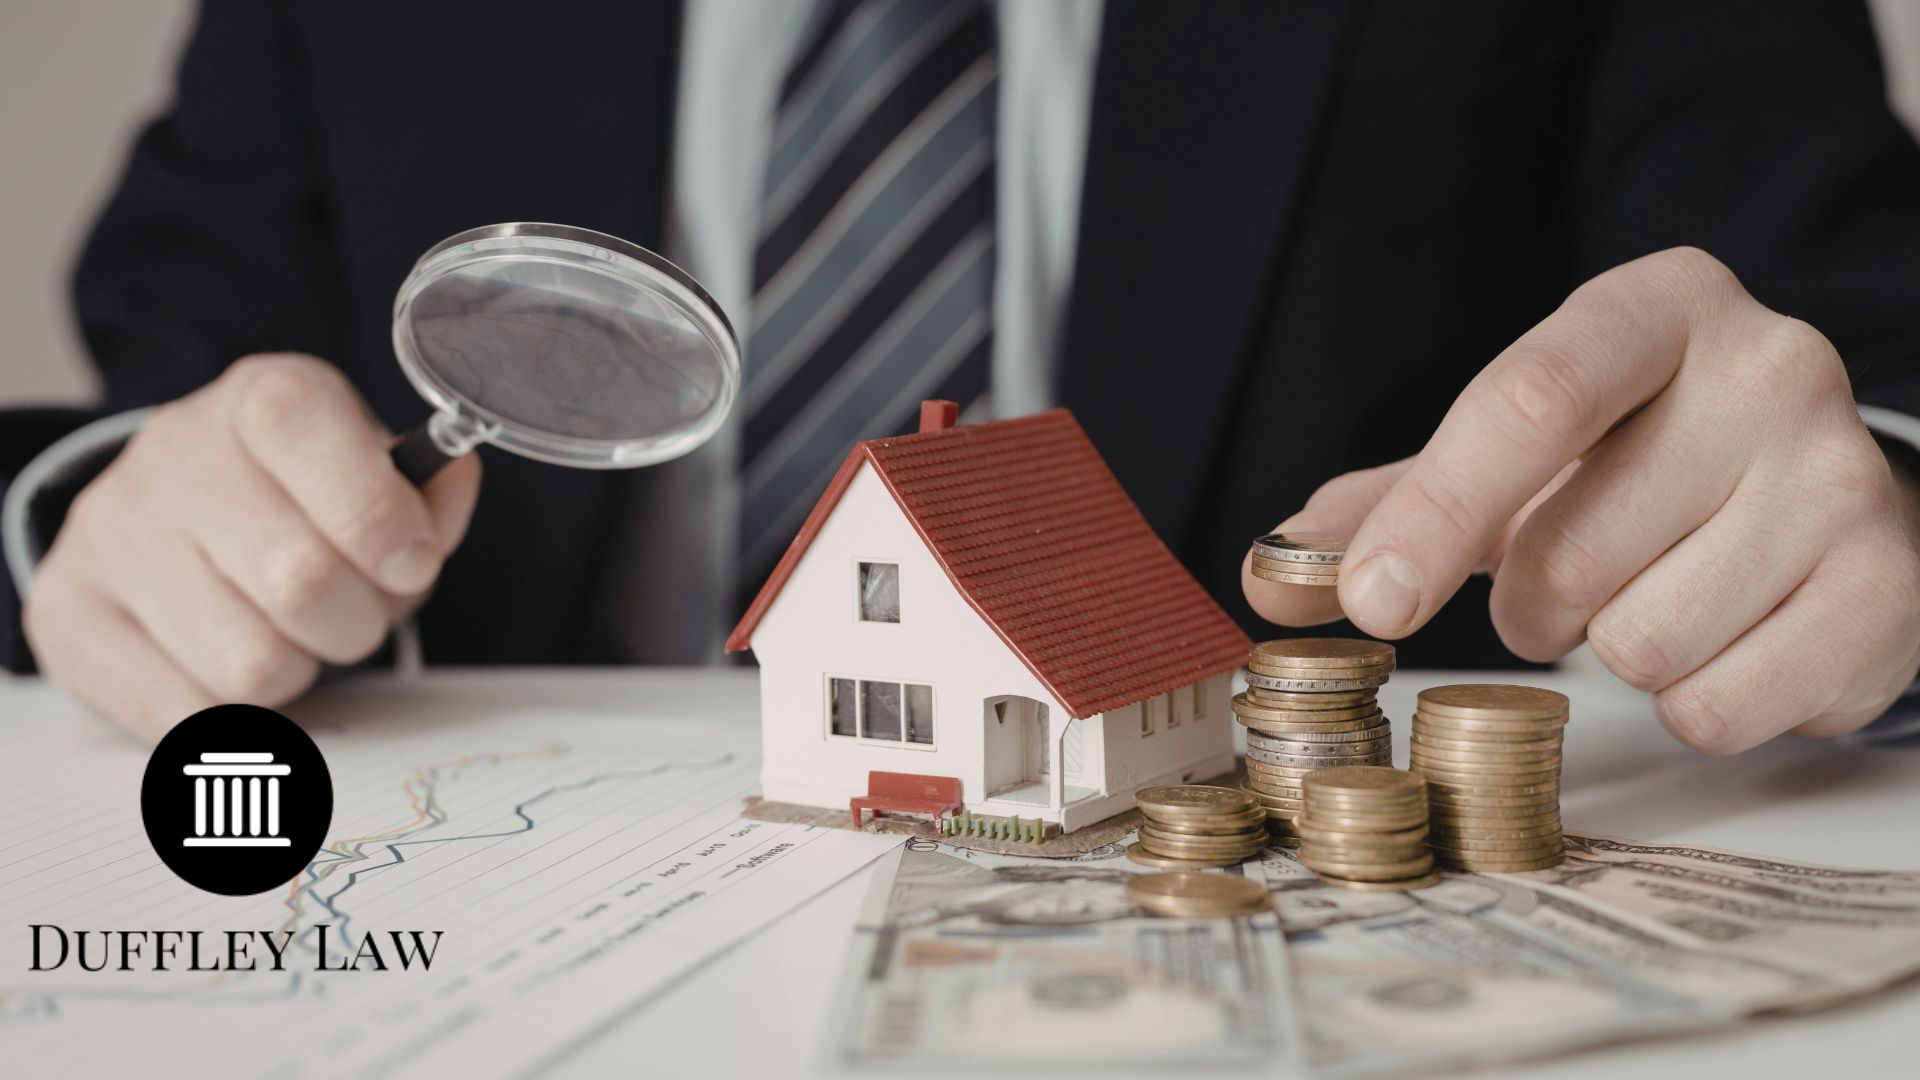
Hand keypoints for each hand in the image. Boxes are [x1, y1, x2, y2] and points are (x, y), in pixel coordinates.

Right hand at [23, 353, 480, 739]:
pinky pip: (189, 716)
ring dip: (298, 672)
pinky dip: (239, 716)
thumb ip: (428, 498)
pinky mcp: (69, 616)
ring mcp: (110, 535)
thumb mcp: (378, 478)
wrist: (177, 518)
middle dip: (358, 622)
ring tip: (288, 635)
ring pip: (250, 665)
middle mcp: (174, 456)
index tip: (411, 564)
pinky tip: (234, 665)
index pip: (310, 433)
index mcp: (264, 401)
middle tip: (353, 615)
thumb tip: (450, 490)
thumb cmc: (303, 504)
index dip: (382, 520)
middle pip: (302, 581)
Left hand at [1246, 247, 1919, 752]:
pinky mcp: (1889, 585)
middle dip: (1536, 604)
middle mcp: (1768, 366)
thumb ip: (1387, 506)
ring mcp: (1842, 474)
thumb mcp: (1517, 457)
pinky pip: (1717, 707)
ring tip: (1665, 594)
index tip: (1369, 603)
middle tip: (1580, 577)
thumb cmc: (1642, 467)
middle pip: (1565, 557)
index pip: (1526, 401)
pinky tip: (1731, 638)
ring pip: (1638, 645)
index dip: (1432, 514)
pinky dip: (1694, 704)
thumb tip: (1267, 573)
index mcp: (1655, 309)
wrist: (1826, 498)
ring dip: (1616, 653)